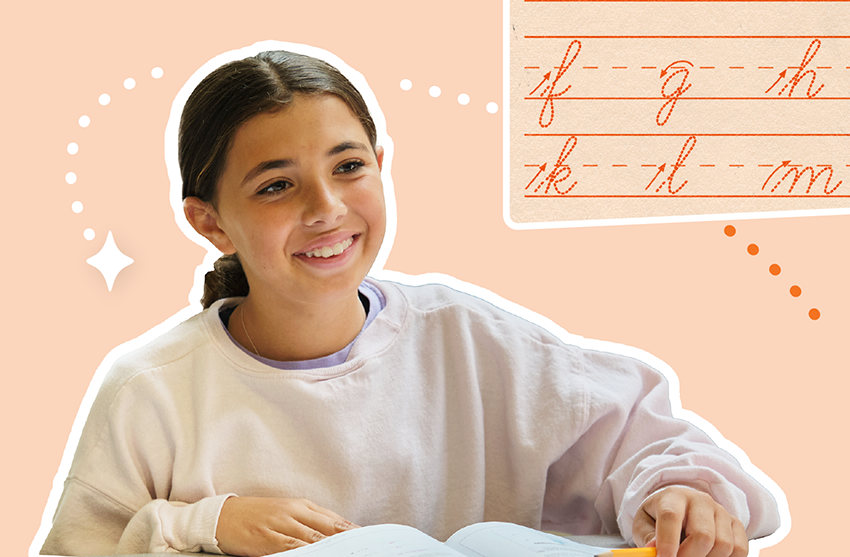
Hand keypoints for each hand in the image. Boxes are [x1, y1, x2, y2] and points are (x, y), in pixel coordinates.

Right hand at [215, 497, 358, 555]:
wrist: (223, 515)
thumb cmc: (257, 516)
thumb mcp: (287, 513)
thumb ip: (311, 523)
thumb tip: (337, 534)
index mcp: (302, 506)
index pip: (336, 520)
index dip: (355, 532)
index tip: (371, 542)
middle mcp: (295, 513)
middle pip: (330, 528)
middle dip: (350, 541)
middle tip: (366, 549)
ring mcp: (281, 524)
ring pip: (314, 538)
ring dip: (333, 548)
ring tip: (349, 554)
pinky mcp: (267, 538)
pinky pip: (290, 547)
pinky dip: (305, 553)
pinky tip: (317, 556)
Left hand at [633, 487, 746, 556]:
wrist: (678, 507)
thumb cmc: (657, 517)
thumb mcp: (644, 524)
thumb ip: (648, 537)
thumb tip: (655, 550)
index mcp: (673, 496)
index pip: (671, 516)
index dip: (667, 542)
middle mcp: (700, 500)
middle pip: (702, 535)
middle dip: (689, 556)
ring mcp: (721, 511)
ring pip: (723, 544)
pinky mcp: (735, 523)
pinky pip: (740, 549)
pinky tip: (709, 556)